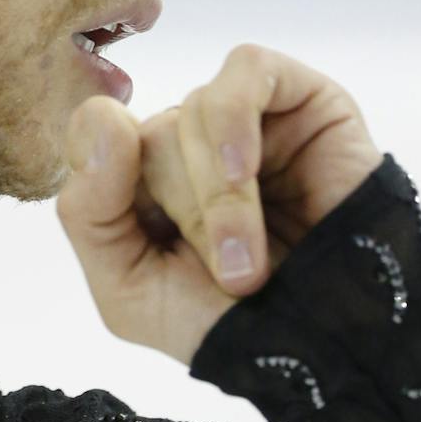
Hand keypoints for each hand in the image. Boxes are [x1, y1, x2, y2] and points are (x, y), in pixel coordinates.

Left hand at [55, 43, 383, 366]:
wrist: (333, 350)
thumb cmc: (232, 327)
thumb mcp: (128, 289)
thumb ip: (87, 210)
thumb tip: (101, 116)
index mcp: (143, 182)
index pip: (93, 141)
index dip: (107, 181)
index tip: (138, 233)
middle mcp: (190, 144)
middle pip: (151, 136)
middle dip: (188, 215)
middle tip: (233, 278)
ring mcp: (246, 118)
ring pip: (196, 111)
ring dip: (220, 195)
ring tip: (253, 262)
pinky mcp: (302, 98)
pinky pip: (246, 71)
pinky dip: (236, 122)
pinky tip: (248, 171)